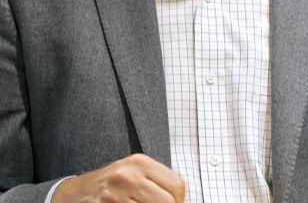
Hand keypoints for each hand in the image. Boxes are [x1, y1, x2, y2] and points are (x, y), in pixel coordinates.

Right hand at [52, 154, 183, 202]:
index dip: (179, 201)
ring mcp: (113, 195)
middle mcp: (128, 176)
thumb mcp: (134, 172)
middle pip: (166, 202)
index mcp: (140, 163)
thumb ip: (157, 181)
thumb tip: (179, 199)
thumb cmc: (110, 184)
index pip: (177, 186)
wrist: (74, 193)